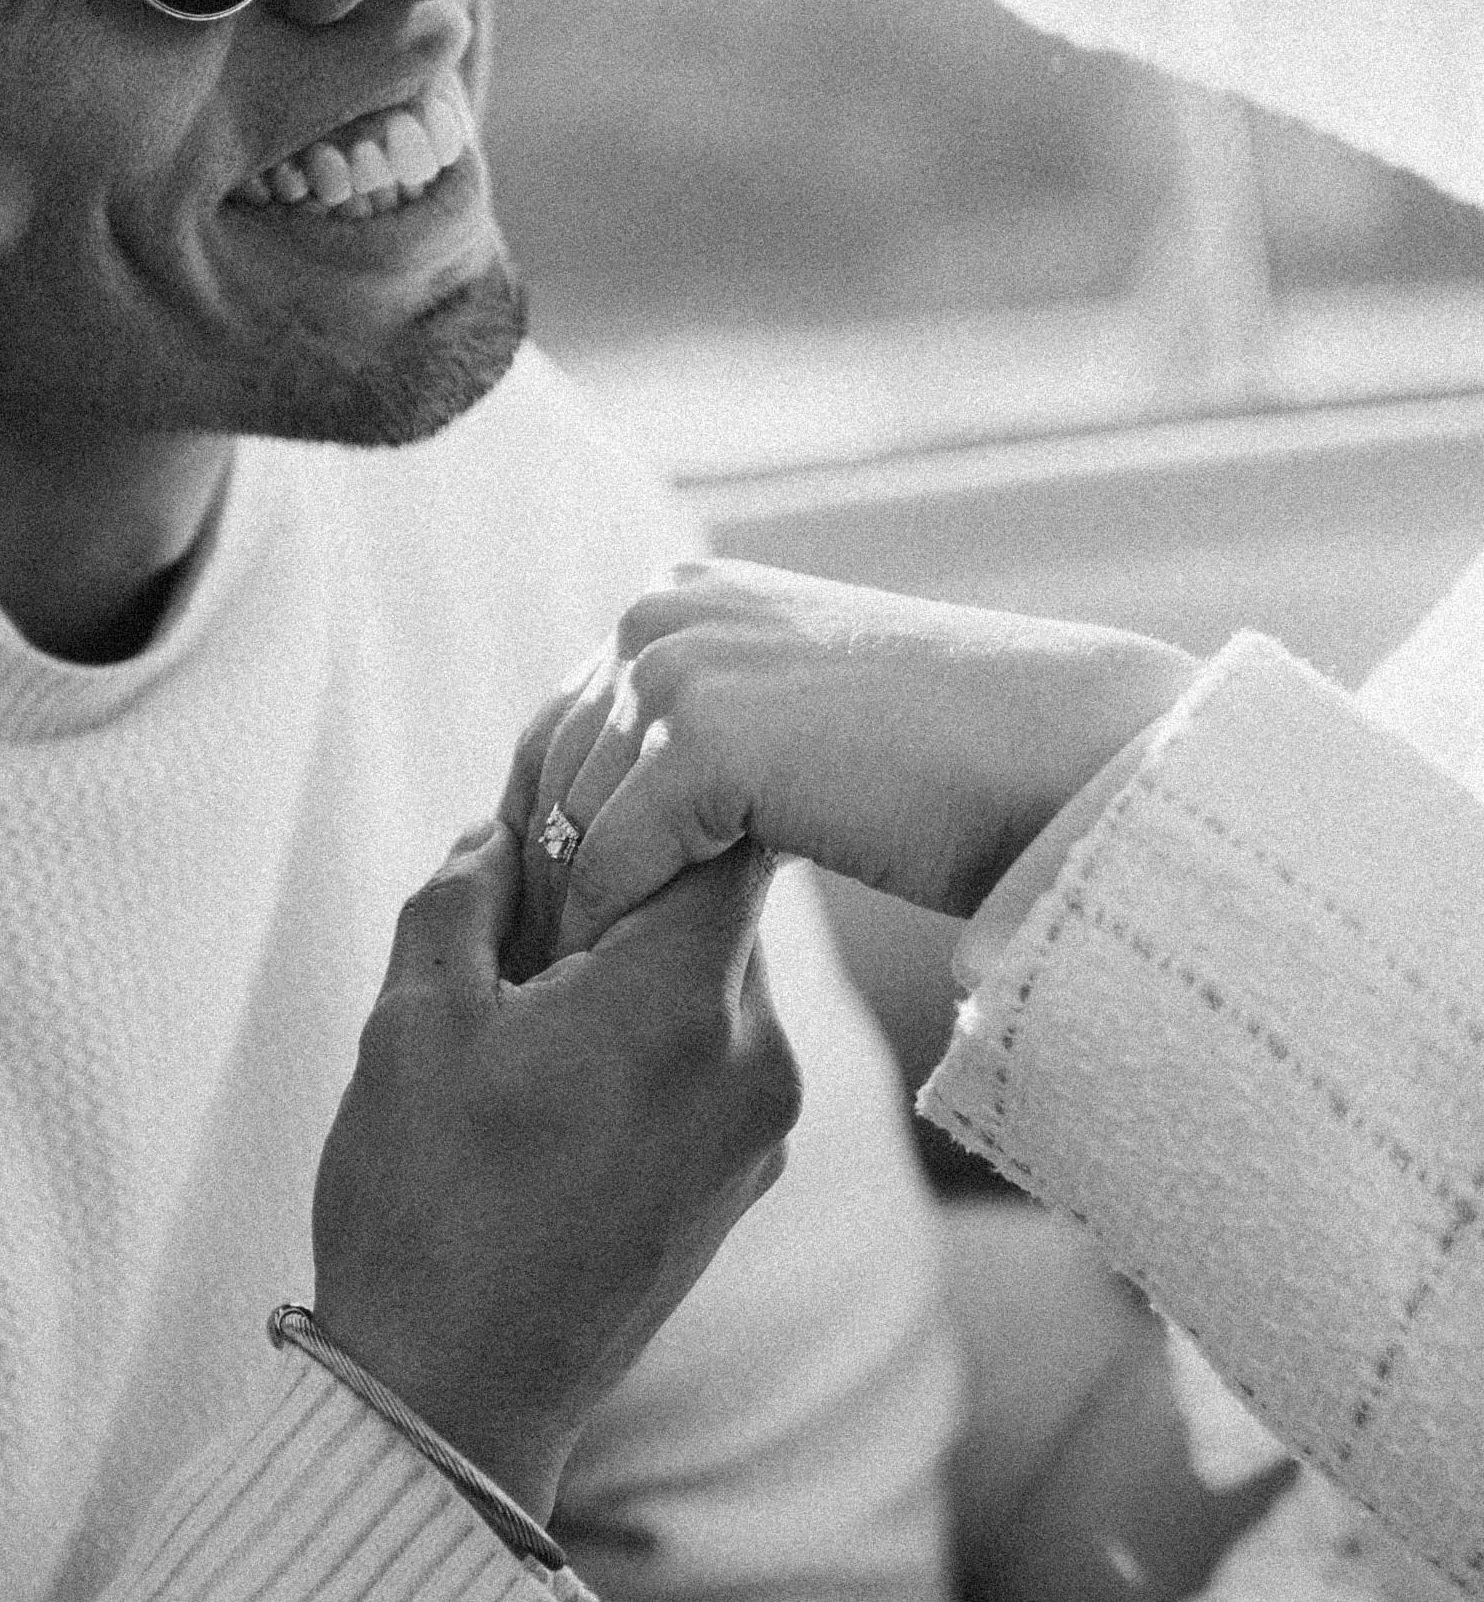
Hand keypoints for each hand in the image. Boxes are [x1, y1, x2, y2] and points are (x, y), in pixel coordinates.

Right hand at [311, 819, 797, 1524]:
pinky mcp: (742, 1181)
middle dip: (624, 890)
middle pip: (719, 909)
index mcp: (680, 1001)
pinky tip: (553, 1082)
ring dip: (631, 970)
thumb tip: (501, 835)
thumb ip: (463, 898)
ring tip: (523, 1009)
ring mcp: (758, 1129)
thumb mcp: (412, 1020)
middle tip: (520, 908)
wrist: (455, 1402)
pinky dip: (646, 1041)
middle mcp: (752, 1060)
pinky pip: (709, 1063)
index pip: (724, 831)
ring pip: (711, 987)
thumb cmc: (423, 1207)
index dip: (646, 800)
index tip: (566, 811)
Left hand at [504, 560, 1194, 960]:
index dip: (548, 833)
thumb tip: (616, 822)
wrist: (1061, 753)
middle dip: (544, 881)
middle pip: (548, 774)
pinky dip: (609, 932)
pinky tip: (625, 992)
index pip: (563, 726)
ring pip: (570, 825)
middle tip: (540, 985)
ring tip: (576, 1004)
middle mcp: (660, 614)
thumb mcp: (795, 721)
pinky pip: (613, 861)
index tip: (545, 928)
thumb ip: (706, 734)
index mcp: (677, 597)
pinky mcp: (704, 738)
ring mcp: (677, 667)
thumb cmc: (950, 759)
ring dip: (569, 920)